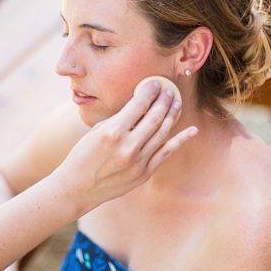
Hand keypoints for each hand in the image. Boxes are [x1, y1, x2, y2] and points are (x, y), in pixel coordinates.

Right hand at [57, 81, 196, 213]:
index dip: (150, 91)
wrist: (78, 187)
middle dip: (164, 100)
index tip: (155, 83)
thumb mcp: (97, 131)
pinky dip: (180, 140)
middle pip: (154, 117)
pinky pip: (166, 152)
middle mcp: (127, 146)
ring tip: (176, 103)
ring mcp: (138, 161)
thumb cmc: (83, 155)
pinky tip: (191, 130)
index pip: (138, 105)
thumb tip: (141, 105)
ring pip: (162, 133)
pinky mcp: (144, 173)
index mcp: (112, 132)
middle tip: (169, 91)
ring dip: (172, 115)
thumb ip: (120, 119)